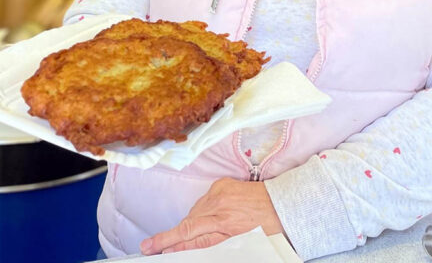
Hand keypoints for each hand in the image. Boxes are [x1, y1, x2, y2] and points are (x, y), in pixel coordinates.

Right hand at [140, 177, 283, 254]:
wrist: (282, 204)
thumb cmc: (265, 228)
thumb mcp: (238, 244)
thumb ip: (208, 245)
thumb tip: (184, 247)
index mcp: (223, 222)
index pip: (187, 234)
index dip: (166, 241)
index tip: (149, 246)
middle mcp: (218, 205)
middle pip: (187, 222)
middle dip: (174, 235)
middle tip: (157, 245)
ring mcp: (219, 191)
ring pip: (194, 212)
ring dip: (191, 223)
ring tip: (201, 232)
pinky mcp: (221, 184)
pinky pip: (203, 200)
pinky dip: (202, 210)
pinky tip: (209, 218)